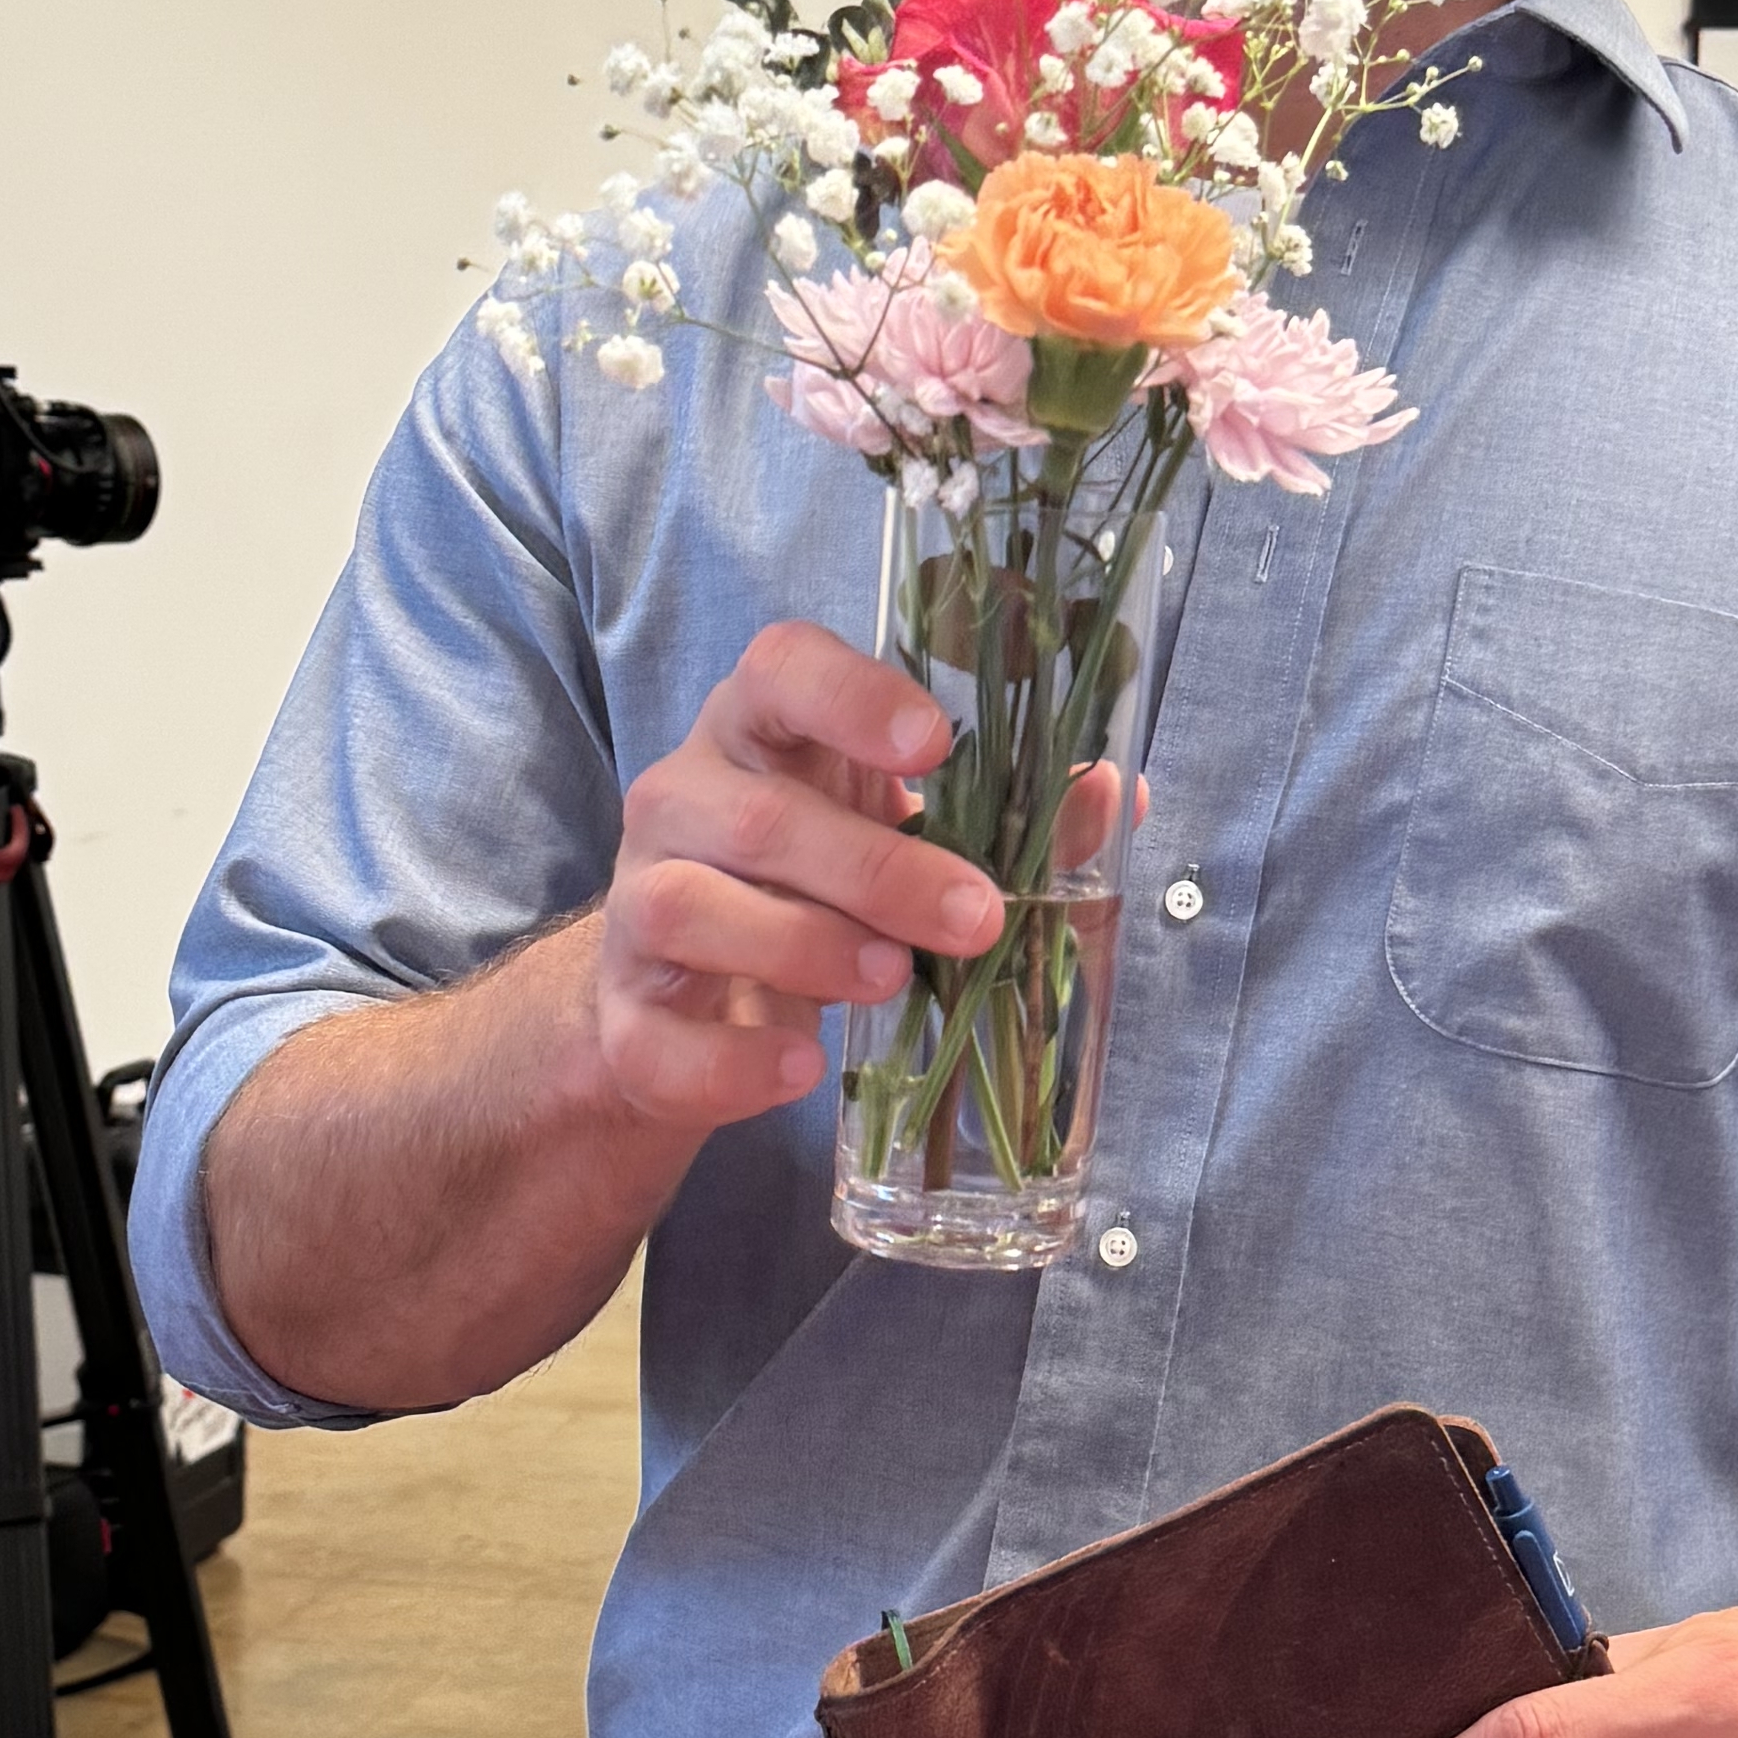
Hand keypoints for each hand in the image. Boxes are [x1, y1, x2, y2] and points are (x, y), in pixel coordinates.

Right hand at [595, 617, 1002, 1132]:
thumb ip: (1006, 813)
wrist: (690, 1002)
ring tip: (889, 980)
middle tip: (973, 915)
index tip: (933, 740)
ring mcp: (637, 906)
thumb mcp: (903, 835)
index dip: (851, 694)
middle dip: (874, 867)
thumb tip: (1115, 791)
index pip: (781, 669)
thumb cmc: (815, 887)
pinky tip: (801, 1069)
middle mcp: (682, 801)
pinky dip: (732, 1060)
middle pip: (758, 813)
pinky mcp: (622, 1014)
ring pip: (690, 910)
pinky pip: (655, 1037)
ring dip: (802, 947)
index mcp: (761, 733)